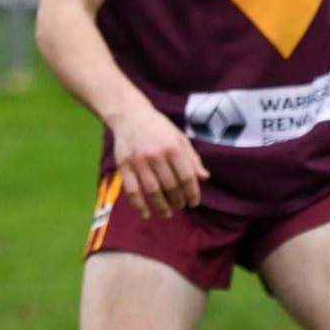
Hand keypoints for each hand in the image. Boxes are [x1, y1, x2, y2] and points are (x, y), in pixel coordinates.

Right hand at [107, 103, 208, 219]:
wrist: (130, 115)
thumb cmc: (159, 127)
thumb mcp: (179, 138)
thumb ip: (192, 158)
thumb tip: (204, 178)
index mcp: (173, 148)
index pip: (187, 177)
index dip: (192, 193)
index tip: (194, 203)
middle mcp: (156, 155)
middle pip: (171, 186)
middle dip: (178, 200)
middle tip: (180, 206)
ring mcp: (139, 161)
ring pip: (152, 191)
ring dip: (162, 206)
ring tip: (167, 213)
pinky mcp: (125, 166)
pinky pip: (132, 190)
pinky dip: (139, 205)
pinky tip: (146, 214)